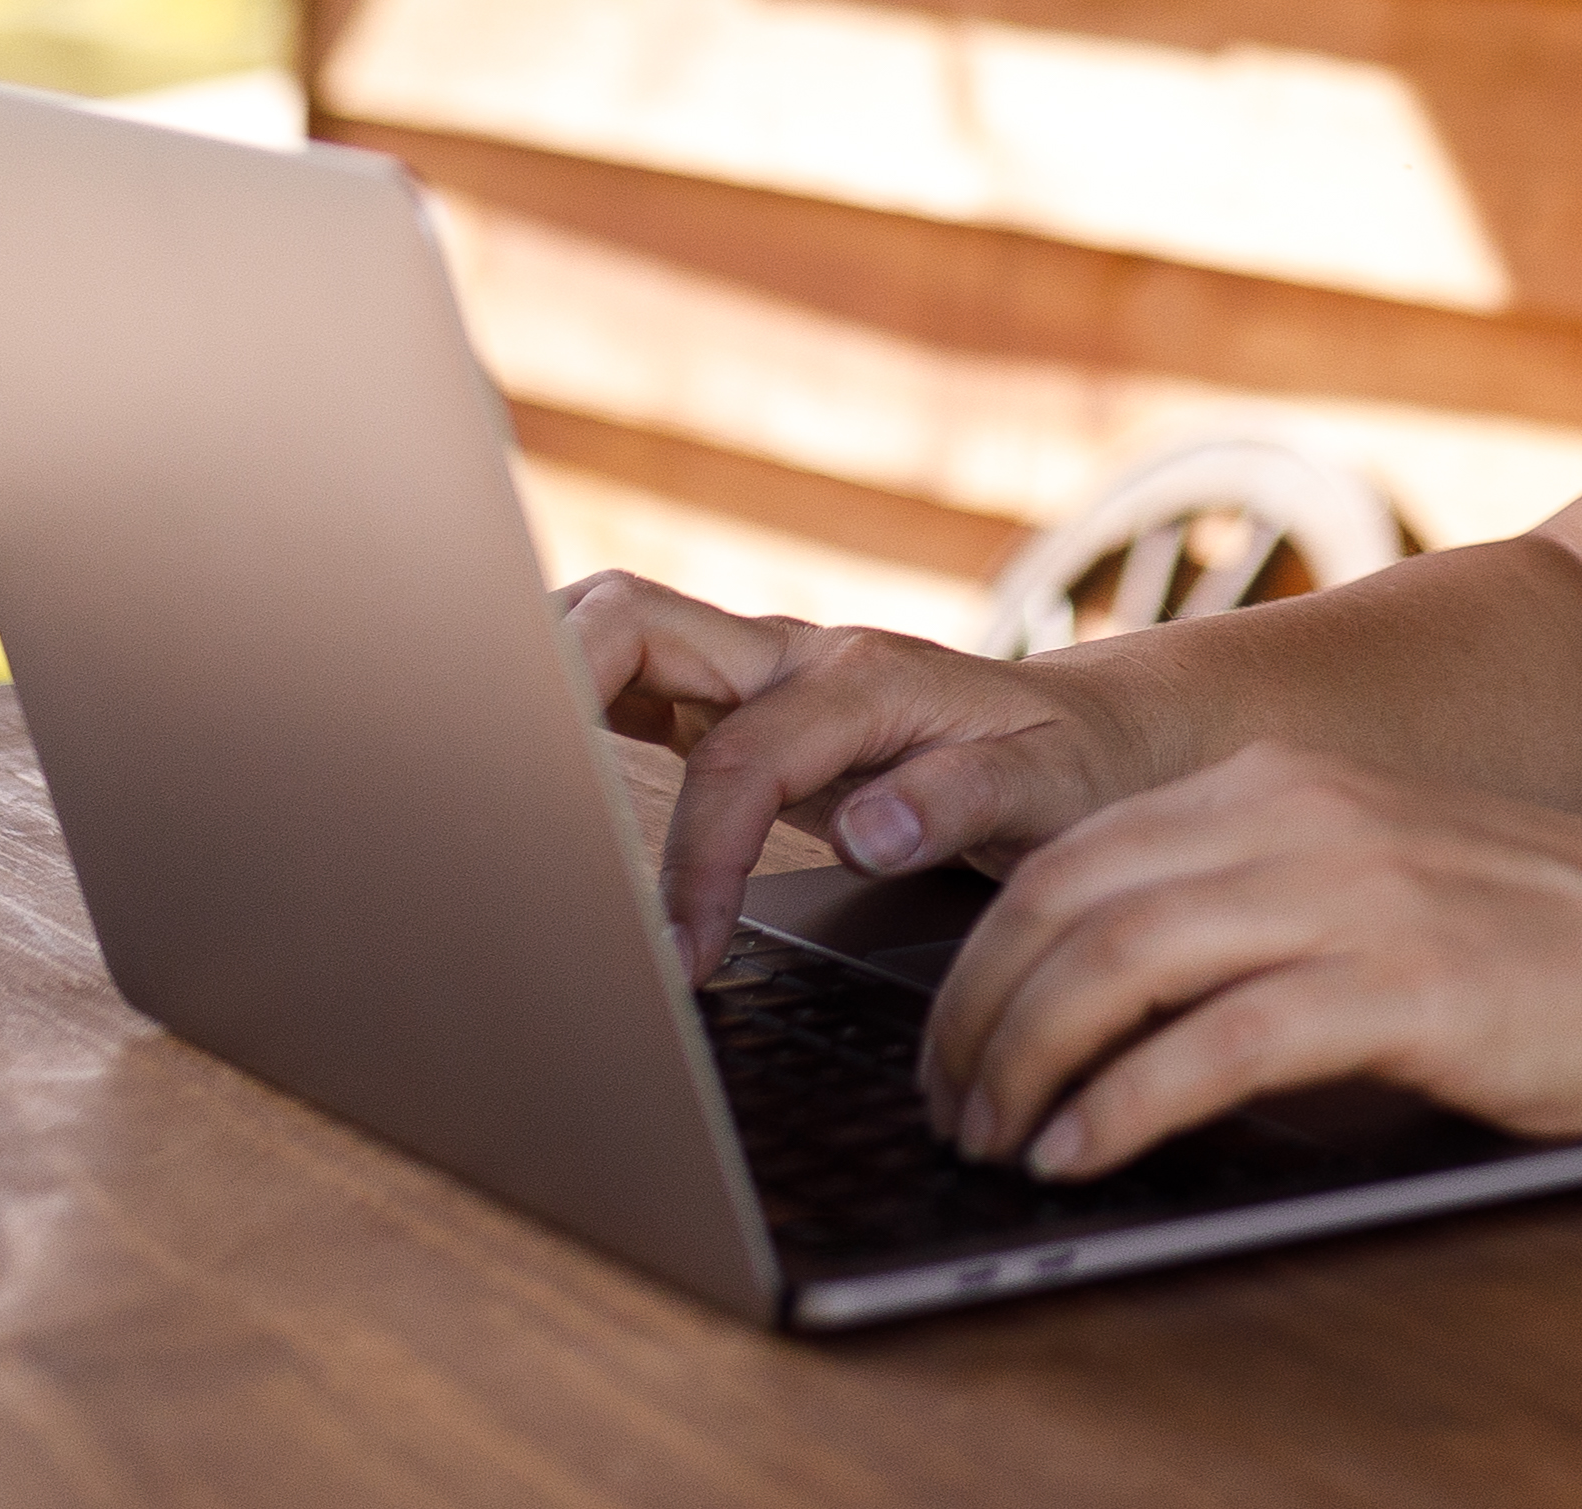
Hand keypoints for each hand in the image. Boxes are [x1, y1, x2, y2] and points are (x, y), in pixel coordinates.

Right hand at [555, 569, 1155, 978]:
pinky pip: (629, 671)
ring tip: (480, 767)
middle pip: (634, 621)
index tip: (682, 960)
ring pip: (615, 625)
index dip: (694, 863)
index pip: (736, 760)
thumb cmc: (1075, 766)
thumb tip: (867, 829)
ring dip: (543, 672)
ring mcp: (758, 667)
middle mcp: (795, 655)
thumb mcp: (1054, 793)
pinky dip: (566, 697)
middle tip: (510, 809)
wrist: (1100, 733)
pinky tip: (523, 759)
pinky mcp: (737, 696)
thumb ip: (962, 803)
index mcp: (862, 681)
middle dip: (554, 688)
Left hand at [915, 742, 1581, 1181]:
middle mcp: (1297, 820)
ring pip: (1118, 964)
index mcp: (1277, 786)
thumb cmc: (1539, 937)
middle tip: (946, 1106)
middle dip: (976, 1016)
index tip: (950, 1044)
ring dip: (1027, 1063)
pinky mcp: (1399, 989)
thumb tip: (1101, 982)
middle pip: (1067, 905)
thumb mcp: (1367, 870)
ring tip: (996, 1139)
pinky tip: (1087, 1151)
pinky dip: (1124, 1106)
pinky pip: (1214, 1046)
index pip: (1071, 858)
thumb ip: (1247, 893)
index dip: (980, 960)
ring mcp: (1349, 897)